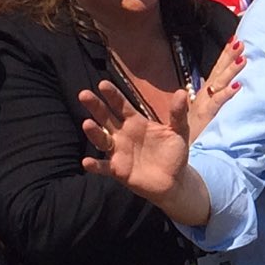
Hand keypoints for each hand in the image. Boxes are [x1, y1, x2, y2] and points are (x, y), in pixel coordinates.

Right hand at [79, 80, 189, 202]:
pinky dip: (95, 165)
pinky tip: (87, 162)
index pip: (121, 105)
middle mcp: (123, 135)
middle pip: (106, 118)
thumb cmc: (174, 153)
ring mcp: (119, 152)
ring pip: (102, 140)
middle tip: (84, 94)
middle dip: (95, 106)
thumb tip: (181, 92)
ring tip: (87, 123)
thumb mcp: (179, 131)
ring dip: (94, 132)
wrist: (175, 180)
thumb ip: (178, 114)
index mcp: (136, 122)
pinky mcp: (118, 170)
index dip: (113, 95)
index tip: (103, 84)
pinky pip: (104, 167)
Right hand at [185, 39, 245, 142]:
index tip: (234, 39)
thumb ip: (209, 101)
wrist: (176, 152)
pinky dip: (226, 94)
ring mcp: (204, 107)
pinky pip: (217, 104)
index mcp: (203, 95)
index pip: (216, 71)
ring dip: (230, 71)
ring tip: (243, 58)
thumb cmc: (189, 134)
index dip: (225, 56)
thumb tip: (218, 88)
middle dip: (228, 56)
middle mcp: (203, 97)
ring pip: (219, 85)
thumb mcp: (200, 114)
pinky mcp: (205, 118)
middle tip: (240, 41)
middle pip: (217, 73)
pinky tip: (237, 86)